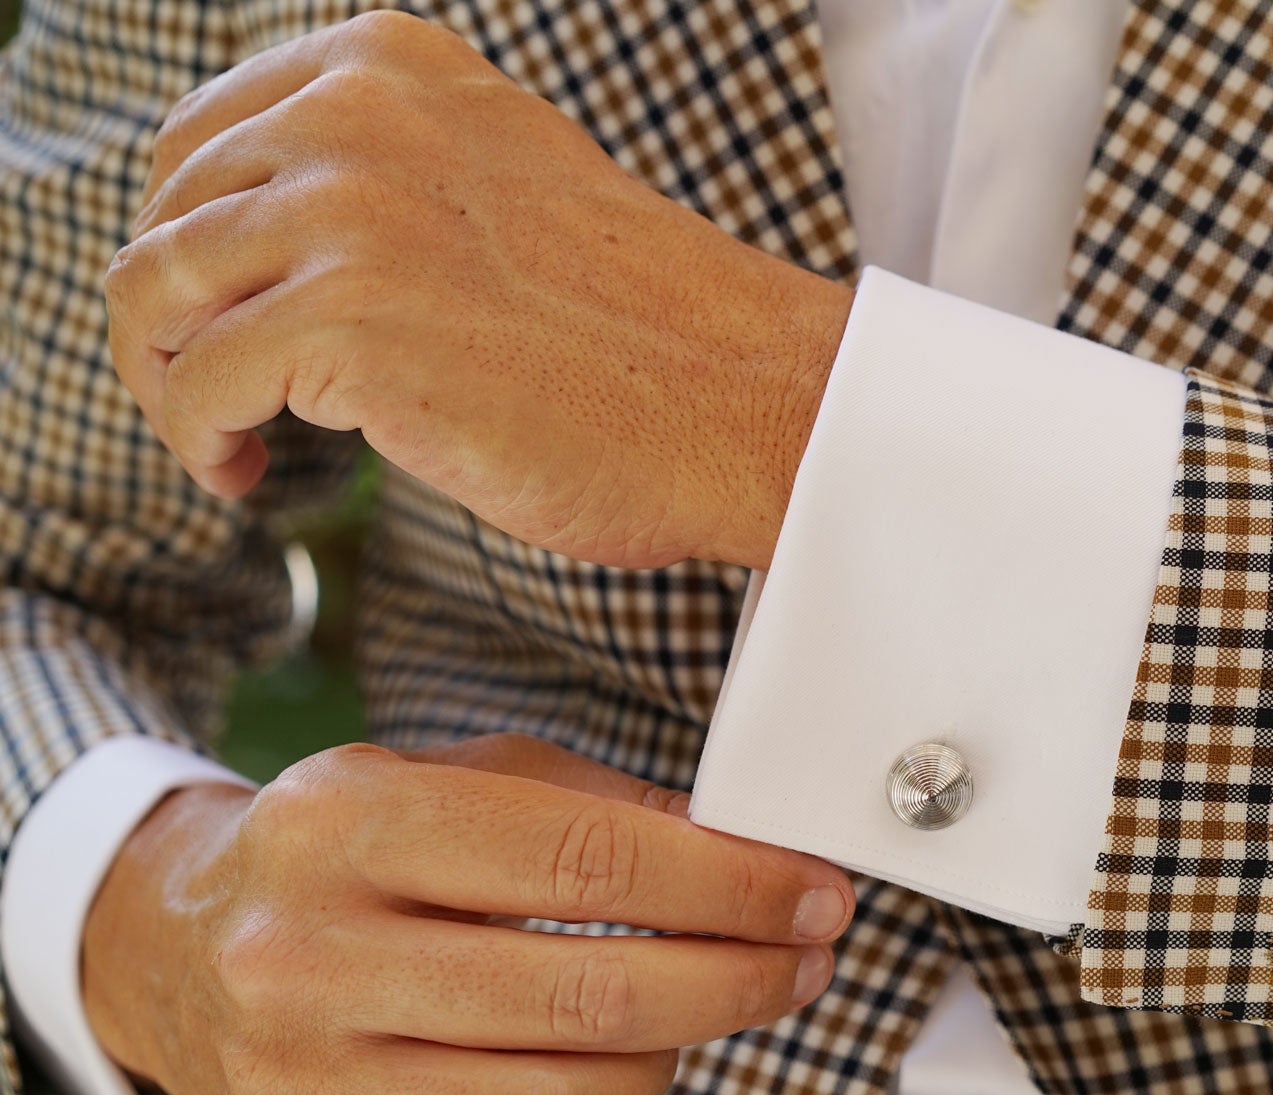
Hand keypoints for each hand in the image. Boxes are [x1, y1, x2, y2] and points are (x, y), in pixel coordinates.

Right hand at [80, 733, 852, 1094]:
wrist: (174, 949)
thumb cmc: (348, 854)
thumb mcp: (449, 776)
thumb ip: (594, 804)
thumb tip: (749, 855)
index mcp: (346, 824)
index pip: (584, 862)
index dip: (728, 887)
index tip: (812, 895)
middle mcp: (302, 955)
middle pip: (581, 999)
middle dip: (733, 983)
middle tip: (804, 962)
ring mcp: (292, 1080)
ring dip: (666, 1066)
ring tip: (702, 1019)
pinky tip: (604, 1083)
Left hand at [104, 10, 852, 570]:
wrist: (748, 400)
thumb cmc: (643, 329)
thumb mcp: (497, 186)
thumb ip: (387, 177)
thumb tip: (260, 241)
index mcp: (389, 67)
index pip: (201, 139)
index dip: (189, 243)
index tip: (225, 323)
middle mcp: (356, 114)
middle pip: (164, 215)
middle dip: (172, 321)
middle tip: (226, 401)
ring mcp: (350, 213)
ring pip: (153, 294)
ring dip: (170, 385)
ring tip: (228, 446)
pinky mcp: (350, 322)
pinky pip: (196, 384)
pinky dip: (200, 442)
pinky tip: (249, 478)